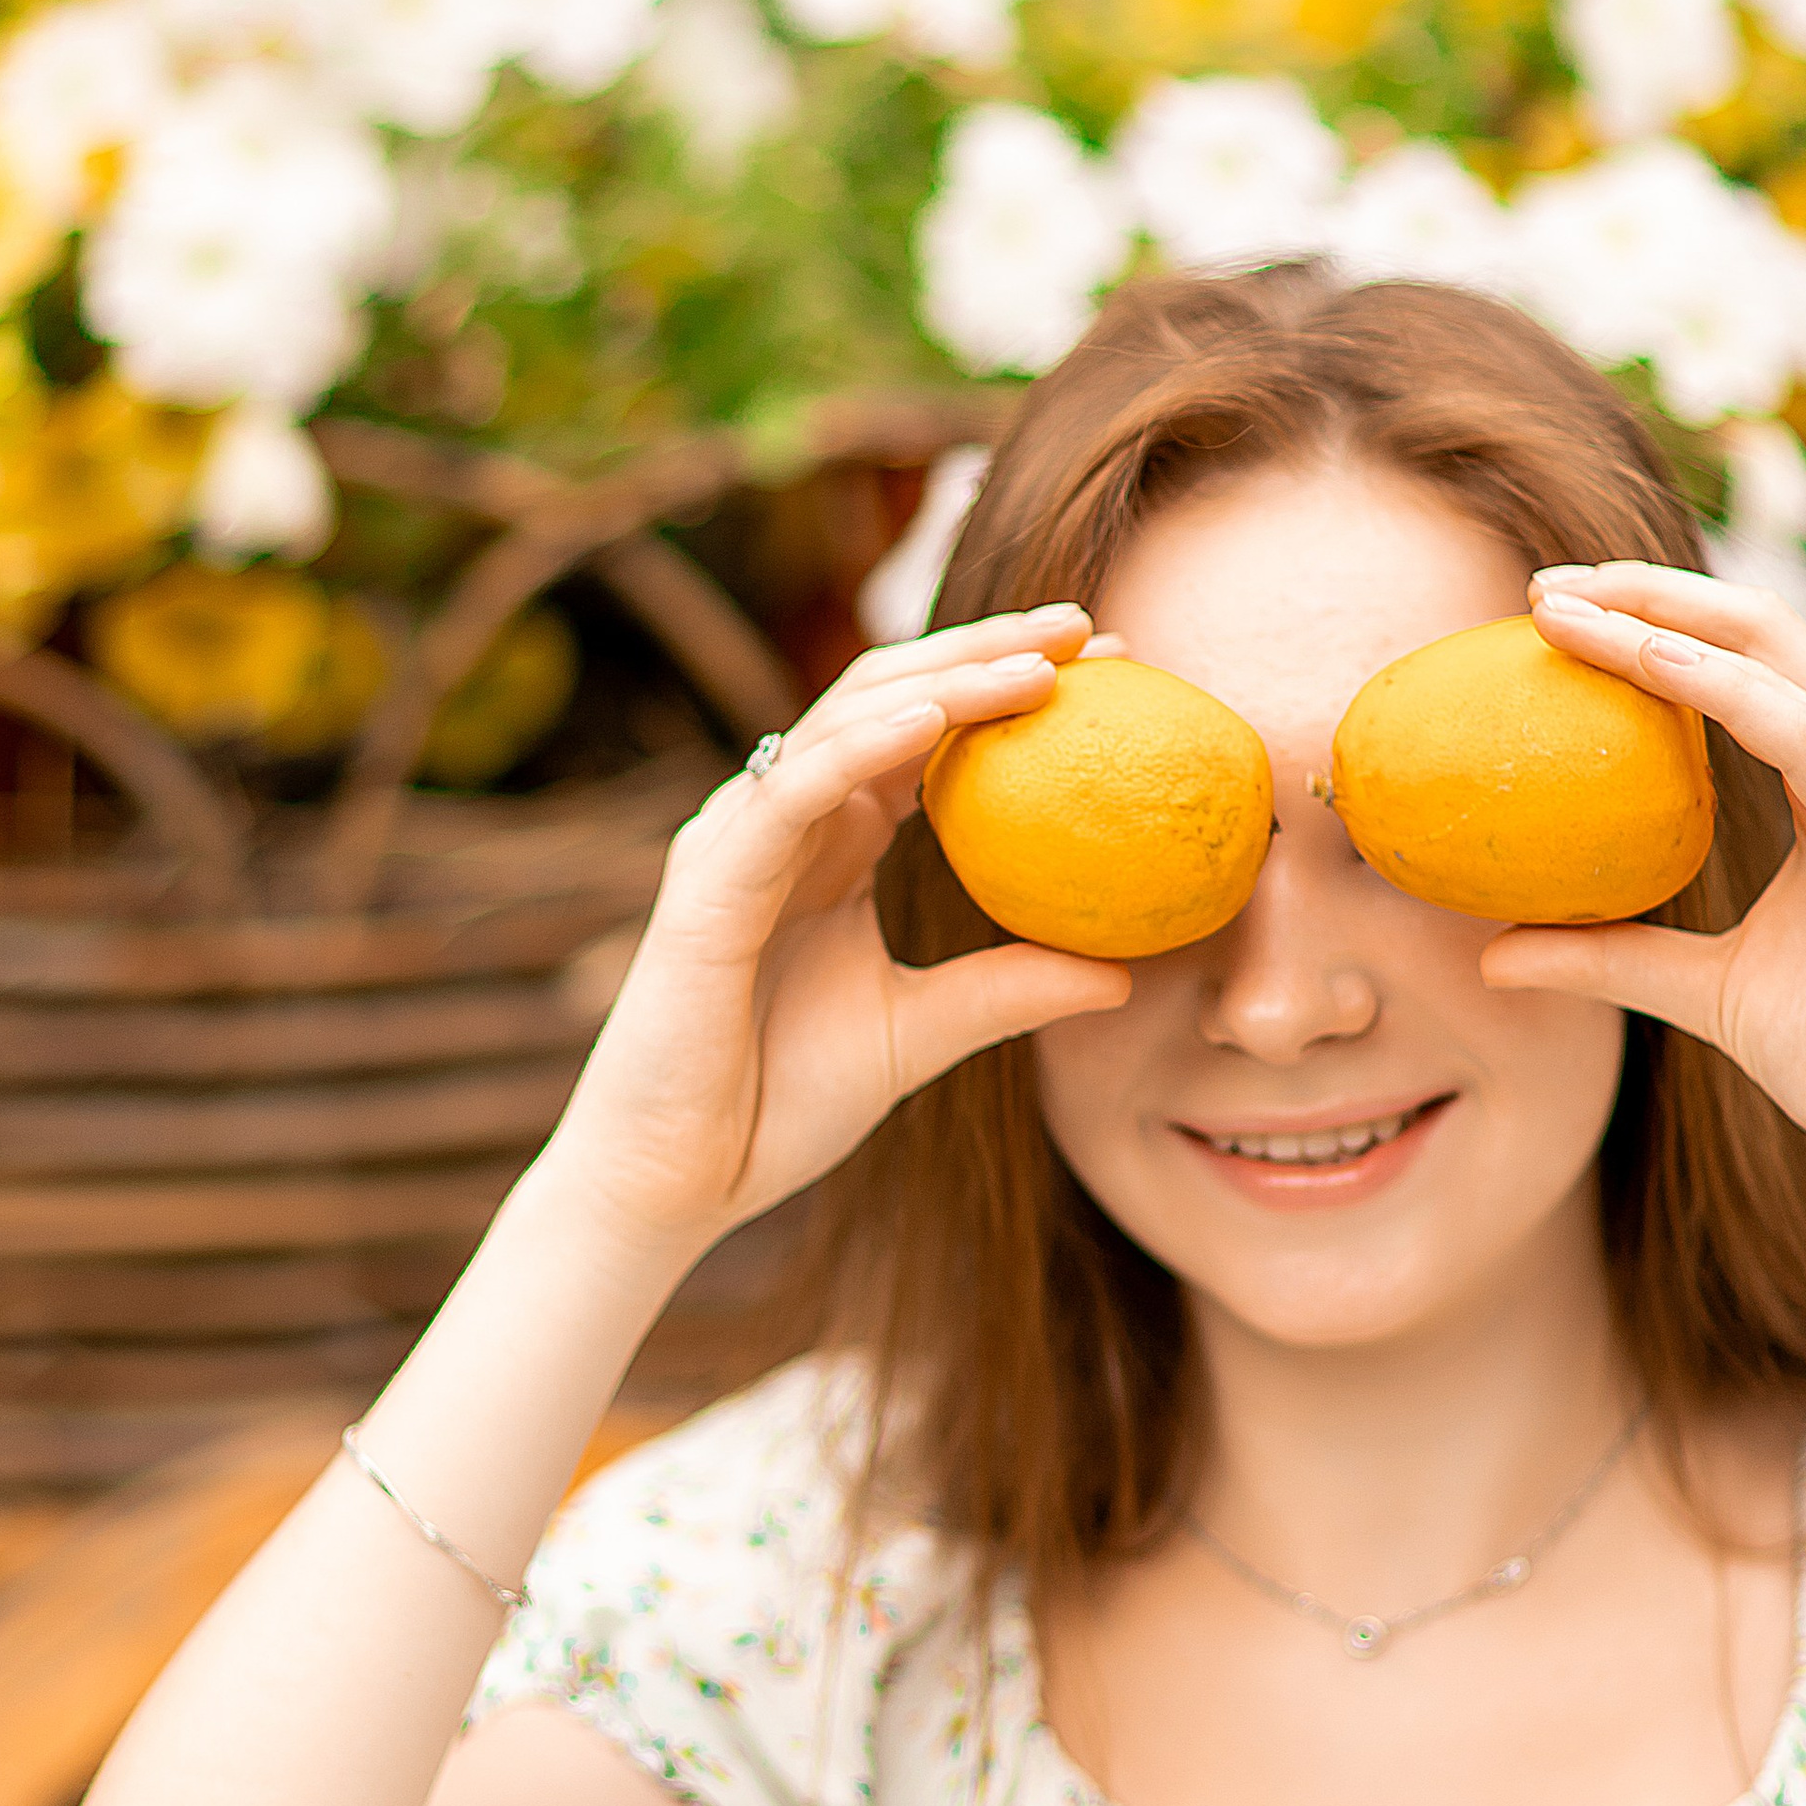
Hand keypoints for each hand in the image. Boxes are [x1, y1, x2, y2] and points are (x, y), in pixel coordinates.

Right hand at [538, 604, 1127, 1264]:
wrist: (680, 1180)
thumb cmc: (781, 1104)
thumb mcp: (926, 1034)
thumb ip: (1009, 990)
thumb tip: (1125, 974)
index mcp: (833, 841)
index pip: (926, 732)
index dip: (1008, 687)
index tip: (1110, 668)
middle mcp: (785, 818)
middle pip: (890, 695)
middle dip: (987, 648)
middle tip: (1085, 626)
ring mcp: (742, 838)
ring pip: (845, 721)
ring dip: (946, 680)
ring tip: (1040, 664)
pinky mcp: (709, 878)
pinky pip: (791, 791)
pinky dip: (861, 747)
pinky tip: (935, 719)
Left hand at [1482, 564, 1805, 1230]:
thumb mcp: (1705, 994)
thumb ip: (1614, 957)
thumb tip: (1494, 953)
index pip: (1748, 663)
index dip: (1653, 621)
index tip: (1548, 611)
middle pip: (1760, 629)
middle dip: (1647, 590)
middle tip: (1541, 588)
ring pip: (1775, 657)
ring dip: (1662, 619)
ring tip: (1562, 607)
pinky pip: (1802, 733)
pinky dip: (1719, 687)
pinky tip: (1643, 659)